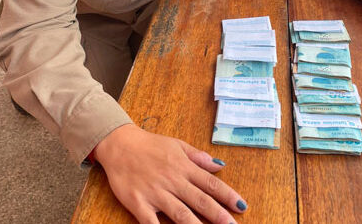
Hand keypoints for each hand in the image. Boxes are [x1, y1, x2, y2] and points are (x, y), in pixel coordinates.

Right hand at [94, 124, 246, 223]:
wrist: (120, 145)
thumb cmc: (150, 144)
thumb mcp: (177, 144)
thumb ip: (198, 156)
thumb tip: (220, 164)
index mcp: (183, 166)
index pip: (210, 183)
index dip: (227, 195)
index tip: (241, 206)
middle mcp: (173, 180)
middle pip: (199, 201)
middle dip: (218, 215)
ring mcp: (156, 193)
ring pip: (180, 213)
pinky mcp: (138, 203)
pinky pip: (151, 222)